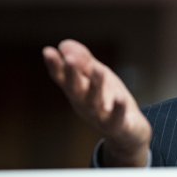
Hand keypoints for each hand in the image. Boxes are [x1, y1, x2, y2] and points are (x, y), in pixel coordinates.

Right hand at [43, 39, 151, 166]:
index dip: (55, 66)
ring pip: (94, 103)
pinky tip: (120, 99)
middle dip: (72, 75)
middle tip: (70, 60)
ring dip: (95, 87)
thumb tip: (64, 44)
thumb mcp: (98, 76)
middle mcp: (85, 104)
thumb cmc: (109, 100)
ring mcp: (100, 117)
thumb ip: (83, 62)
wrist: (129, 131)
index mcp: (78, 91)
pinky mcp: (117, 126)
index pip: (63, 78)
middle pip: (75, 90)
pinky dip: (118, 110)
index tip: (48, 51)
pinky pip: (116, 119)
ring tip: (99, 70)